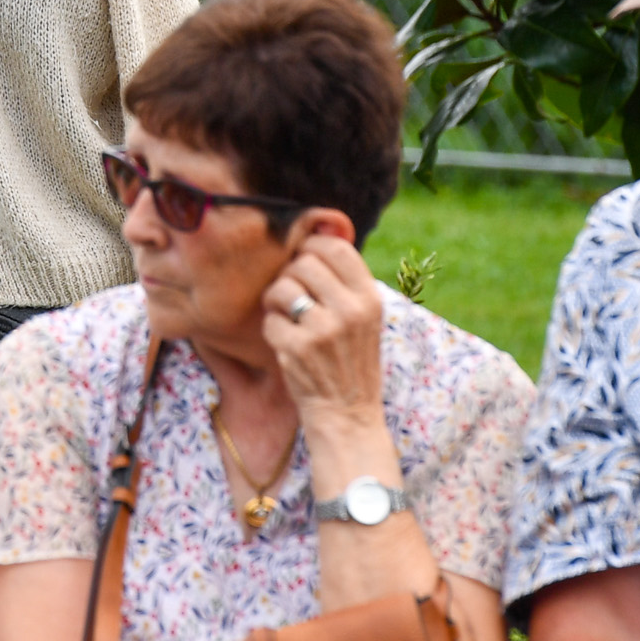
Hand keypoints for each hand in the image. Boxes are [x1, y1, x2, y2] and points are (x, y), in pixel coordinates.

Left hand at [259, 234, 387, 432]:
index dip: (312, 247)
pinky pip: (270, 320)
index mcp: (369, 298)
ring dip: (276, 301)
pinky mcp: (297, 349)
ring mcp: (324, 330)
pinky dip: (272, 330)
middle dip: (291, 277)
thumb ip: (344, 280)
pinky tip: (286, 344)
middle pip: (303, 263)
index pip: (336, 247)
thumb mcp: (363, 318)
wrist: (348, 415)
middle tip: (294, 298)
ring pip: (282, 287)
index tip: (305, 263)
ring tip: (288, 318)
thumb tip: (322, 225)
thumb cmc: (350, 360)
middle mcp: (351, 310)